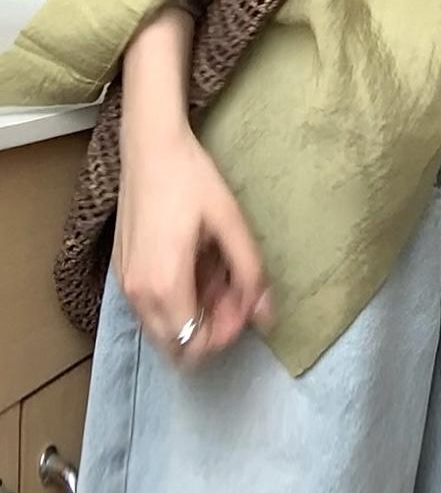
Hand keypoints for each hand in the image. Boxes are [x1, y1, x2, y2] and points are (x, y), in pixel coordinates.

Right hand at [115, 122, 273, 367]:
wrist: (150, 147)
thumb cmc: (191, 179)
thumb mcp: (230, 222)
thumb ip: (250, 272)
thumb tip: (267, 314)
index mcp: (165, 285)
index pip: (193, 344)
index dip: (225, 334)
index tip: (246, 306)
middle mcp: (139, 294)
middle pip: (176, 345)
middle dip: (212, 328)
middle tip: (238, 294)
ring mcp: (126, 284)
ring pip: (163, 328)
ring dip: (195, 314)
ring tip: (222, 276)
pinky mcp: (122, 271)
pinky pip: (151, 307)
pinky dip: (177, 300)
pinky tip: (199, 267)